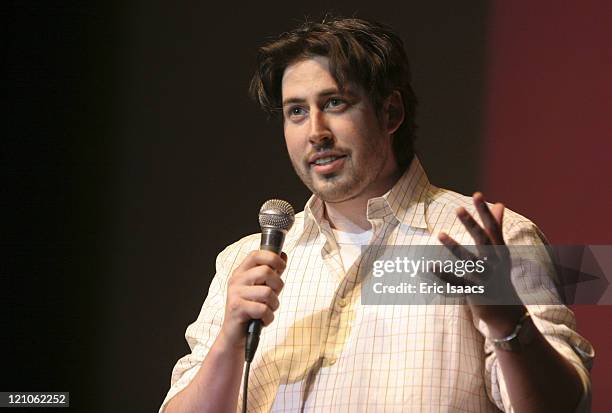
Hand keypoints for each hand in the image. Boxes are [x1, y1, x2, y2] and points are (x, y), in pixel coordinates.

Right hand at [218, 250, 286, 349]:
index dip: (273, 257)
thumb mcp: (261, 288)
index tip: (282, 267)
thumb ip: (271, 272)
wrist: (234, 337)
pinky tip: (263, 320)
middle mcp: (236, 280)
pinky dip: (269, 317)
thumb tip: (283, 255)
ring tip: (267, 310)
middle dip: (278, 285)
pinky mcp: (236, 308)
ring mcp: (235, 294)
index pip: (256, 254)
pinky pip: (263, 309)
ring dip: (274, 304)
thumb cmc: (250, 311)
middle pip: (266, 271)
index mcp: (241, 272)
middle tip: (273, 296)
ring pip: (267, 292)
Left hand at [437, 192, 524, 336]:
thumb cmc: (502, 278)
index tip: (477, 195)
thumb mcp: (501, 254)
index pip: (493, 229)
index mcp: (500, 253)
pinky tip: (427, 269)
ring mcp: (485, 281)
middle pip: (483, 242)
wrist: (510, 318)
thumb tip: (499, 204)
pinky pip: (456, 284)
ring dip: (454, 248)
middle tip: (458, 209)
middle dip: (472, 225)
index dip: (485, 212)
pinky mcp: (475, 295)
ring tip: (439, 233)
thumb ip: (497, 228)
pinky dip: (442, 277)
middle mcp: (495, 265)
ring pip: (469, 262)